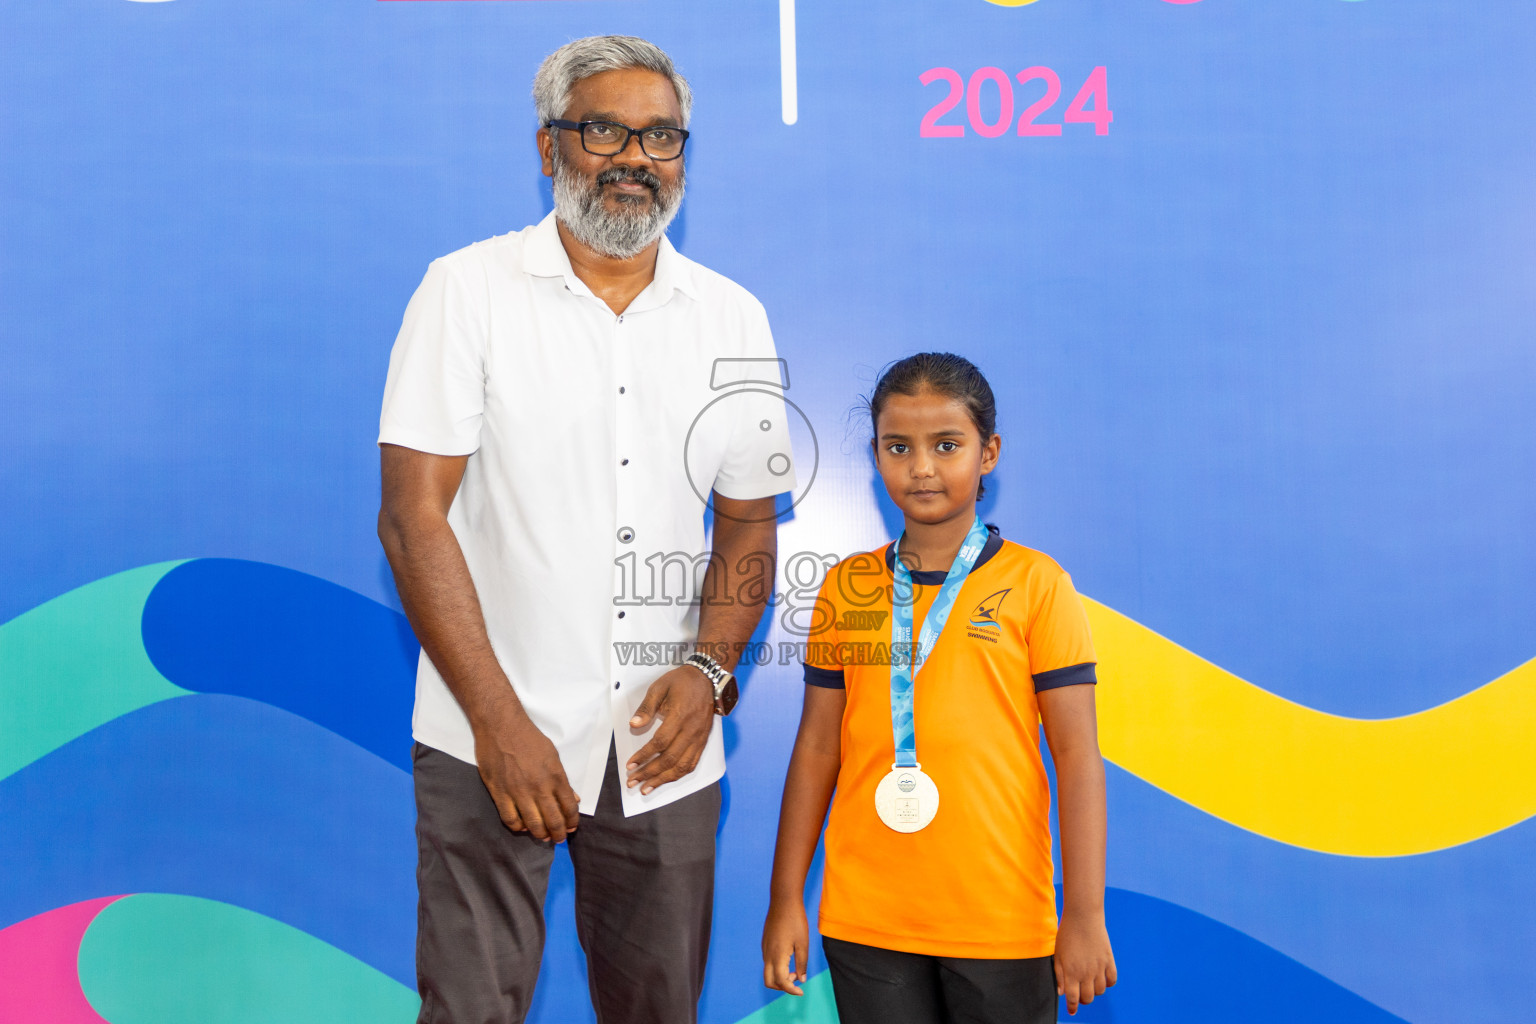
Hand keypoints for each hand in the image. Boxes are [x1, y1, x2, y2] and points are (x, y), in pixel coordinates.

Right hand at [472, 704, 580, 842]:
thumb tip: (573, 798)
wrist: (501, 727)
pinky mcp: (500, 793)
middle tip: (559, 838)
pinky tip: (522, 827)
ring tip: (543, 837)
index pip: (569, 807)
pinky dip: (518, 827)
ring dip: (540, 834)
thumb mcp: (553, 755)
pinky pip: (510, 819)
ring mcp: (518, 792)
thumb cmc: (529, 738)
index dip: (572, 821)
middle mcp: (539, 787)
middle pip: (553, 820)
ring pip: (533, 824)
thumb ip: (562, 779)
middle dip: (558, 833)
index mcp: (555, 776)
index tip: (571, 827)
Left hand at [626, 665, 714, 794]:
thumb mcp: (659, 687)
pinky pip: (692, 763)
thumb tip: (633, 724)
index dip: (643, 756)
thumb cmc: (681, 682)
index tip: (630, 764)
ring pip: (682, 766)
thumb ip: (646, 708)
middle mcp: (691, 731)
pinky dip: (678, 775)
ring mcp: (699, 738)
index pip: (660, 743)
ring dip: (663, 779)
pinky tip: (666, 780)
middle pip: (669, 759)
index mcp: (679, 716)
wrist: (707, 679)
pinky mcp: (703, 741)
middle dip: (649, 773)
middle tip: (632, 781)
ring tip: (647, 788)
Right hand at [761, 897, 809, 994]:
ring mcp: (765, 948)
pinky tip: (789, 957)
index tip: (801, 991)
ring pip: (768, 972)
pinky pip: (768, 961)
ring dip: (780, 976)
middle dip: (782, 986)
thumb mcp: (803, 943)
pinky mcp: (765, 943)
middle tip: (796, 979)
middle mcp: (768, 954)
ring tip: (795, 968)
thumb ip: (802, 963)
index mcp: (777, 956)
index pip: (781, 981)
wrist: (783, 901)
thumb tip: (801, 979)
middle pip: (769, 981)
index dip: (791, 990)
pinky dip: (777, 967)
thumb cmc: (795, 921)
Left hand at [1054, 909, 1115, 1014]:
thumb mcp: (1058, 955)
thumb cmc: (1067, 935)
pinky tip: (1102, 977)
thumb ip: (1059, 975)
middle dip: (1083, 999)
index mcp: (1071, 972)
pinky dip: (1108, 983)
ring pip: (1100, 991)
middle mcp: (1086, 973)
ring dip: (1095, 990)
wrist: (1083, 917)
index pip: (1073, 998)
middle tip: (1079, 992)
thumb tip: (1062, 993)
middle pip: (1088, 998)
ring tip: (1089, 982)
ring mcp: (1099, 968)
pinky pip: (1112, 980)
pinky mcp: (1109, 960)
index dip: (1072, 1007)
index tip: (1072, 1010)